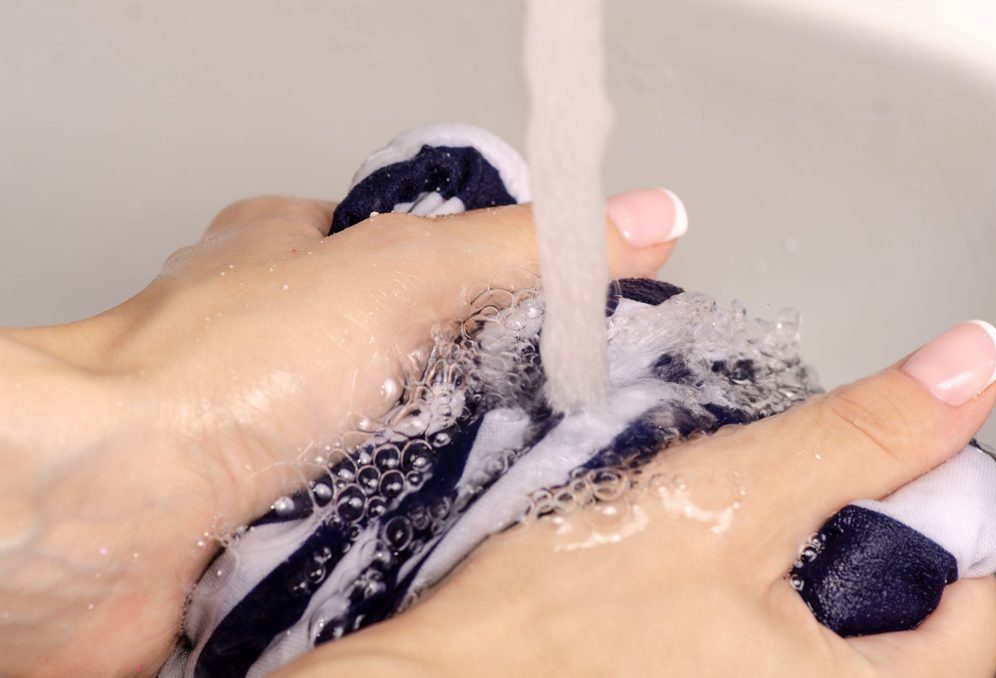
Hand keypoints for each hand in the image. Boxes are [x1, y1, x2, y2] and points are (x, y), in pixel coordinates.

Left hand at [0, 194, 674, 676]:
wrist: (107, 510)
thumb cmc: (223, 374)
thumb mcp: (399, 274)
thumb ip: (522, 250)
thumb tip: (644, 216)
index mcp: (299, 258)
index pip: (431, 257)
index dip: (508, 285)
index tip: (579, 324)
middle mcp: (282, 348)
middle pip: (422, 362)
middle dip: (493, 395)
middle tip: (568, 423)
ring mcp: (276, 439)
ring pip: (401, 451)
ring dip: (456, 473)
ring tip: (538, 490)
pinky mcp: (274, 522)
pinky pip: (371, 524)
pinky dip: (412, 532)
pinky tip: (461, 543)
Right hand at [276, 321, 995, 675]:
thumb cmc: (559, 623)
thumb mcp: (725, 503)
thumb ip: (859, 439)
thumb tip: (969, 366)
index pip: (973, 614)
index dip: (924, 520)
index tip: (857, 481)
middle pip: (898, 621)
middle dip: (841, 543)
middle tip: (756, 510)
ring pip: (820, 629)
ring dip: (784, 564)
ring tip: (706, 538)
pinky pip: (757, 646)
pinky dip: (740, 596)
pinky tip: (681, 573)